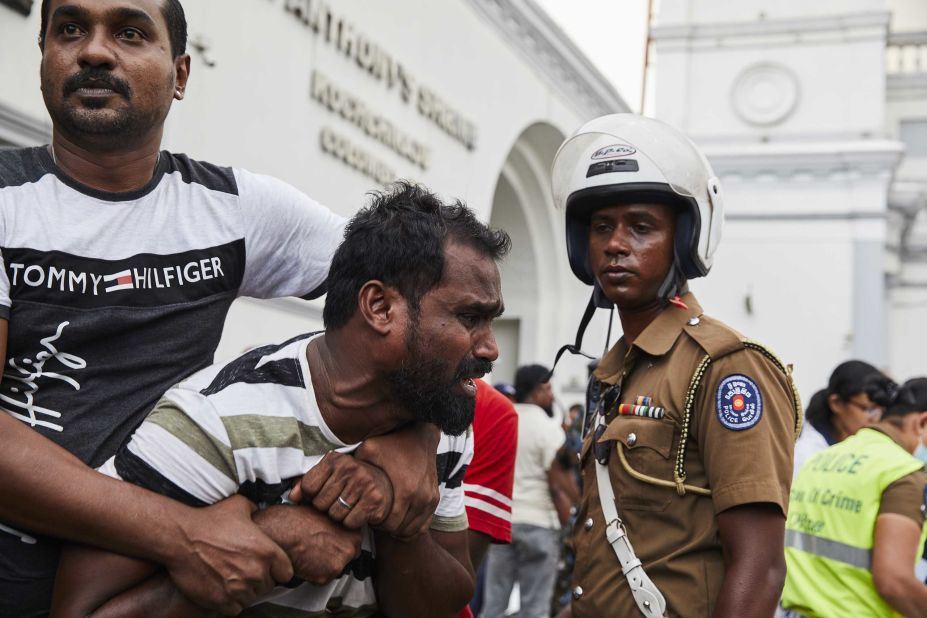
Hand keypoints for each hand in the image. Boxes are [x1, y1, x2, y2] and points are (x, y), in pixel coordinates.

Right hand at [164, 495, 292, 615]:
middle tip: (244, 570)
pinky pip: (235, 609)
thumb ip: (256, 510)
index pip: (286, 572)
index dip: (277, 569)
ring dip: (244, 591)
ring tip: (232, 578)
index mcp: (266, 551)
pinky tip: (223, 589)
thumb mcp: (240, 506)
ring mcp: (239, 588)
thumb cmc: (208, 521)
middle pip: (268, 586)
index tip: (269, 567)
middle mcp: (256, 572)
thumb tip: (260, 510)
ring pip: (252, 598)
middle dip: (259, 579)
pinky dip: (230, 602)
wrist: (181, 538)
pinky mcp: (221, 600)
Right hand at [253, 504, 361, 584]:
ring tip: (310, 553)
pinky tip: (305, 562)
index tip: (334, 540)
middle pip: (348, 555)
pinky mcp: (324, 577)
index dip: (342, 540)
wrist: (277, 532)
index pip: (354, 539)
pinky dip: (313, 573)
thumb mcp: (321, 510)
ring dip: (324, 564)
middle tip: (320, 547)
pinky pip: (322, 579)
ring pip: (335, 568)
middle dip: (335, 553)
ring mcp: (338, 564)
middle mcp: (349, 548)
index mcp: (351, 530)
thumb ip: (333, 519)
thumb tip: (333, 521)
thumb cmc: (293, 519)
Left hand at [290, 451, 393, 528]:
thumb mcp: (328, 476)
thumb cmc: (349, 482)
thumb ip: (306, 484)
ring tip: (348, 506)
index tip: (321, 494)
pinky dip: (351, 522)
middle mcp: (349, 468)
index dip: (311, 496)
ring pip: (334, 514)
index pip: (308, 486)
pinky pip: (349, 522)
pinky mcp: (373, 500)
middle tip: (337, 501)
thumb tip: (292, 497)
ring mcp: (363, 483)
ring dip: (339, 516)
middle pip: (320, 503)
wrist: (383, 485)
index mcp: (334, 460)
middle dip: (325, 508)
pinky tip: (357, 512)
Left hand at [355, 423, 440, 539]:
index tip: (368, 515)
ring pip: (412, 530)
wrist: (420, 435)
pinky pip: (423, 525)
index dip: (375, 523)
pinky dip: (411, 526)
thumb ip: (353, 465)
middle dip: (385, 527)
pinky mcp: (435, 499)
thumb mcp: (369, 450)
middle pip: (400, 530)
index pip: (388, 525)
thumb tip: (334, 475)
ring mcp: (430, 499)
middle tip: (375, 518)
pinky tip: (399, 517)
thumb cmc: (392, 443)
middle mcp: (421, 498)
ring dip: (398, 528)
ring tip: (385, 518)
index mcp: (405, 491)